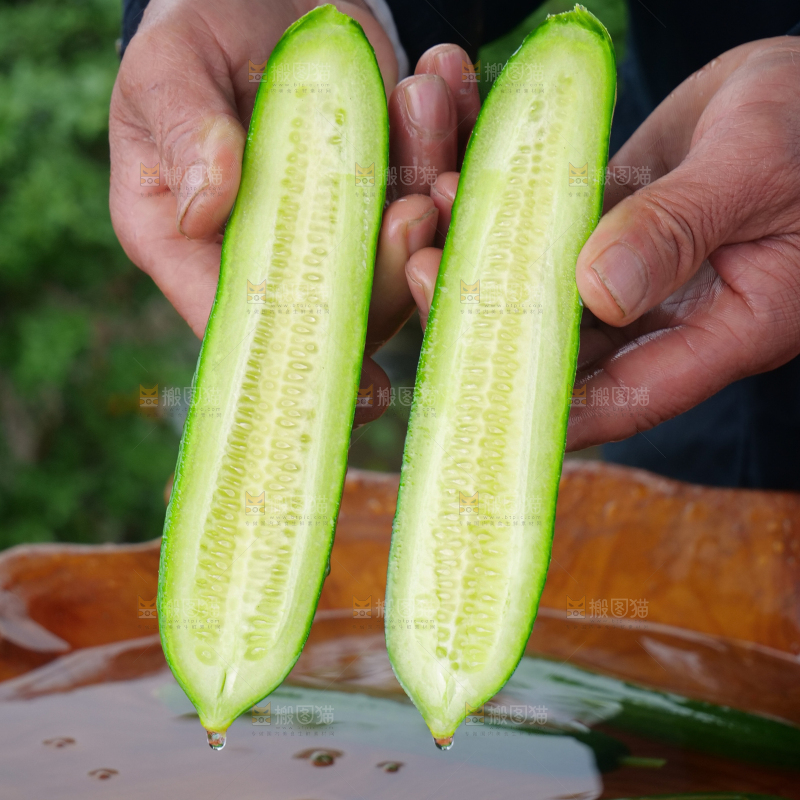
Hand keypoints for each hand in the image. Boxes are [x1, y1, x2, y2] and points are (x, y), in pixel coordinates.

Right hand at [109, 2, 480, 424]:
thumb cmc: (194, 32)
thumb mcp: (168, 67)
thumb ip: (183, 129)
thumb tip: (209, 207)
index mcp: (204, 250)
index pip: (254, 327)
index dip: (308, 362)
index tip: (369, 394)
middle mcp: (285, 253)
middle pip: (352, 302)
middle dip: (396, 263)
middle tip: (419, 201)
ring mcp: (351, 222)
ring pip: (410, 245)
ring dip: (433, 179)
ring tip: (424, 96)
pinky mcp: (399, 178)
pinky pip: (441, 177)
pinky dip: (456, 131)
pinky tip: (448, 75)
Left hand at [404, 37, 799, 449]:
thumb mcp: (756, 172)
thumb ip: (680, 229)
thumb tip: (600, 293)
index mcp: (715, 332)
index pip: (620, 398)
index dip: (544, 406)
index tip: (470, 387)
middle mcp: (657, 314)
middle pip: (558, 343)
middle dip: (484, 315)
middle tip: (420, 268)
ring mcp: (622, 268)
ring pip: (537, 280)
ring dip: (479, 249)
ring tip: (428, 204)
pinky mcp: (600, 221)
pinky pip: (540, 219)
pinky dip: (498, 195)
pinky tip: (454, 165)